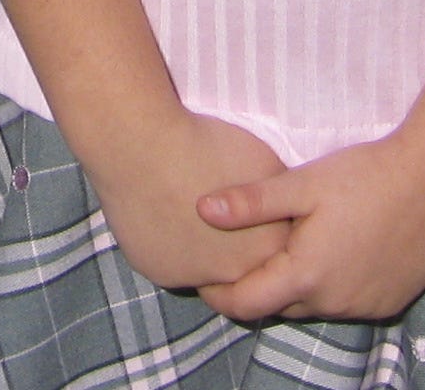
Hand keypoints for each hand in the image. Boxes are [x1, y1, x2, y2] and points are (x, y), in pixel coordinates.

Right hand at [90, 109, 291, 293]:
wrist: (145, 148)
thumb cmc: (209, 146)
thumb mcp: (265, 164)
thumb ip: (275, 200)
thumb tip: (278, 211)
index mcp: (268, 247)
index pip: (273, 249)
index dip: (260, 227)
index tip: (248, 212)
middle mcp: (236, 273)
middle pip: (239, 265)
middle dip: (232, 244)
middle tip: (217, 215)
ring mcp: (195, 278)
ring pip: (203, 268)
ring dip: (199, 248)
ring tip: (185, 210)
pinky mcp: (161, 274)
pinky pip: (170, 263)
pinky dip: (168, 244)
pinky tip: (161, 213)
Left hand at [192, 132, 424, 325]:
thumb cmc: (365, 176)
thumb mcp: (303, 183)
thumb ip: (251, 203)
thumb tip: (201, 210)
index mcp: (306, 275)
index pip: (246, 304)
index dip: (219, 294)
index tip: (205, 274)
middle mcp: (333, 302)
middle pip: (279, 305)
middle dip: (258, 286)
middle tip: (247, 251)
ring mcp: (364, 307)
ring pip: (313, 304)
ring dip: (298, 284)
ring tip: (291, 245)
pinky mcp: (389, 302)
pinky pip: (346, 302)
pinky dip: (331, 285)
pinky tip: (334, 249)